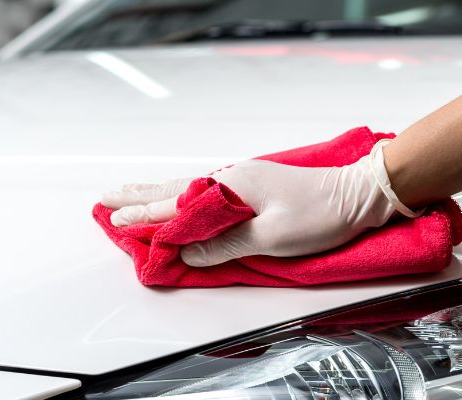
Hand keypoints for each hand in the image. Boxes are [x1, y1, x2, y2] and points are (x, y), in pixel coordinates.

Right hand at [102, 156, 396, 265]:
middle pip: (173, 190)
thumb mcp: (271, 236)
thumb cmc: (319, 214)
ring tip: (128, 195)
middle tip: (105, 200)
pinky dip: (179, 196)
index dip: (145, 216)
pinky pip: (202, 192)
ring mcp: (240, 181)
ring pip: (185, 188)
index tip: (114, 222)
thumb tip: (187, 252)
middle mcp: (230, 179)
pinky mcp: (252, 188)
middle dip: (138, 197)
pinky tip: (175, 199)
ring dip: (154, 193)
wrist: (357, 195)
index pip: (177, 205)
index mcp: (231, 186)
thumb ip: (225, 244)